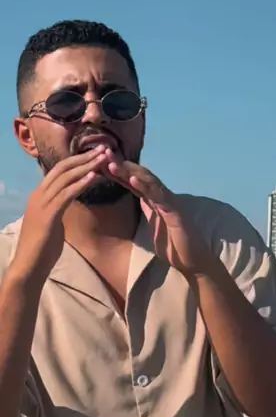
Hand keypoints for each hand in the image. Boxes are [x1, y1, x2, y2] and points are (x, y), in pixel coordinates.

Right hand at [12, 148, 108, 284]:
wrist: (29, 266)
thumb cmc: (42, 249)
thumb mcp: (51, 222)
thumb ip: (58, 208)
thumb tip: (68, 201)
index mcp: (39, 195)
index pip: (59, 171)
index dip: (78, 160)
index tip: (96, 154)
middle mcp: (39, 195)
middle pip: (63, 168)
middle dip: (85, 157)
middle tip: (105, 149)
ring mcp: (42, 203)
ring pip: (66, 177)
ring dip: (87, 166)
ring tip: (104, 158)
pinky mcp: (49, 214)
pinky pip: (67, 194)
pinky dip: (81, 183)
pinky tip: (94, 176)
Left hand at [104, 151, 215, 277]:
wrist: (193, 261)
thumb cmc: (174, 246)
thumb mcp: (154, 226)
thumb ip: (147, 212)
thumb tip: (138, 201)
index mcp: (154, 201)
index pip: (134, 183)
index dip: (117, 173)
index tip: (100, 164)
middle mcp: (162, 197)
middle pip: (139, 176)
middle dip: (121, 165)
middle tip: (103, 155)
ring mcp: (169, 202)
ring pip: (148, 181)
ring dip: (130, 171)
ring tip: (113, 164)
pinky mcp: (175, 211)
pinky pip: (158, 195)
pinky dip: (145, 186)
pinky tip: (132, 178)